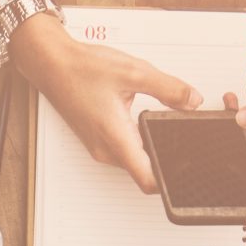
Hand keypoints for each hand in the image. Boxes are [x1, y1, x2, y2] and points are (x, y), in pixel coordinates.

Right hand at [8, 10, 200, 193]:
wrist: (53, 65)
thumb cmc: (83, 70)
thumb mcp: (135, 73)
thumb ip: (169, 88)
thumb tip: (192, 101)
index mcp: (115, 138)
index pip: (146, 179)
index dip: (168, 180)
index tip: (185, 170)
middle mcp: (105, 150)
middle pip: (143, 171)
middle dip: (164, 160)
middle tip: (185, 144)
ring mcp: (99, 147)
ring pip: (133, 161)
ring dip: (150, 149)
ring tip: (164, 128)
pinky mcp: (97, 140)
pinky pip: (123, 151)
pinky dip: (138, 141)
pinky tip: (143, 121)